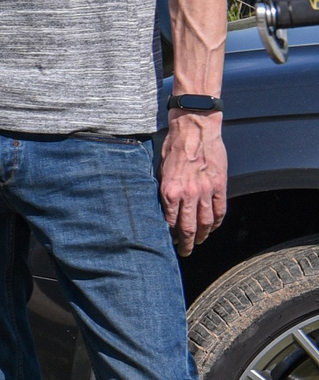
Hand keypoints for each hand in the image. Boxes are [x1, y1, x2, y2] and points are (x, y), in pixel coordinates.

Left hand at [162, 113, 228, 254]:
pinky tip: (213, 227)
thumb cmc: (173, 146)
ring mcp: (206, 190)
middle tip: (184, 252)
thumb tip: (161, 208)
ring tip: (199, 242)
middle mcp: (188, 194)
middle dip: (186, 243)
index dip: (169, 235)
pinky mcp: (220, 185)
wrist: (194, 128)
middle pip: (188, 227)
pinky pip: (220, 209)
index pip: (170, 222)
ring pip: (206, 222)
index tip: (168, 242)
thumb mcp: (159, 168)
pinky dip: (217, 221)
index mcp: (169, 190)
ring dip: (203, 235)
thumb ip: (162, 189)